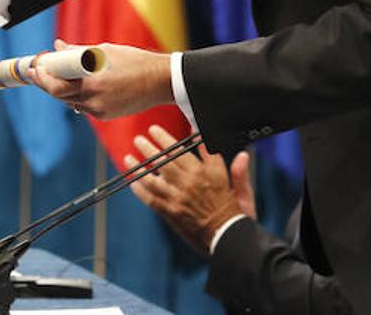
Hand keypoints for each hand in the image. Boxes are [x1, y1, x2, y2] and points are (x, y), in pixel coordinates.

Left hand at [26, 40, 173, 119]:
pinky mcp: (105, 115)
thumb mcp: (104, 51)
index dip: (42, 78)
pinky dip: (77, 95)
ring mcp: (99, 110)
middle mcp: (94, 100)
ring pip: (70, 101)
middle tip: (38, 71)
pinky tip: (78, 84)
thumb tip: (58, 47)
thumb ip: (77, 52)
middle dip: (47, 83)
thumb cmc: (134, 61)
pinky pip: (84, 106)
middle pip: (59, 96)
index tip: (35, 68)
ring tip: (58, 74)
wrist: (160, 81)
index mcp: (93, 83)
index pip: (56, 86)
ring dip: (62, 89)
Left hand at [124, 124, 249, 254]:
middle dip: (149, 148)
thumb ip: (239, 171)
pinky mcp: (172, 213)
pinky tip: (133, 182)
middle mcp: (190, 183)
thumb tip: (242, 155)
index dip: (166, 138)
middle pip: (164, 161)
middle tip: (138, 139)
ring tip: (128, 157)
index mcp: (206, 174)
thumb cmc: (236, 215)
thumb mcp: (242, 191)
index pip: (181, 150)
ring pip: (154, 178)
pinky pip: (152, 199)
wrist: (228, 240)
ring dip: (139, 167)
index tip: (155, 130)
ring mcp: (178, 198)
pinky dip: (141, 190)